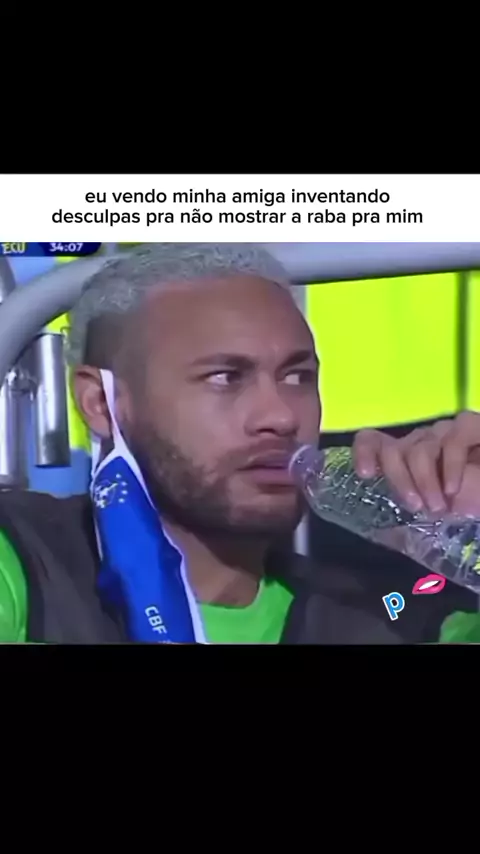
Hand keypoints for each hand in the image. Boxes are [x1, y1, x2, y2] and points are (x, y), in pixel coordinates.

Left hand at [352, 411, 479, 515]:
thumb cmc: (473, 504)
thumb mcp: (436, 515)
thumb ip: (409, 514)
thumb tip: (381, 532)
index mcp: (407, 459)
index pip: (373, 441)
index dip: (364, 453)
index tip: (364, 475)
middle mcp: (422, 441)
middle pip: (394, 449)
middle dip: (399, 479)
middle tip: (416, 506)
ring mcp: (446, 432)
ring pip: (420, 448)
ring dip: (426, 481)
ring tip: (440, 506)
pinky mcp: (472, 425)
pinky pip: (453, 440)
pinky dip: (451, 468)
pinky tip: (455, 489)